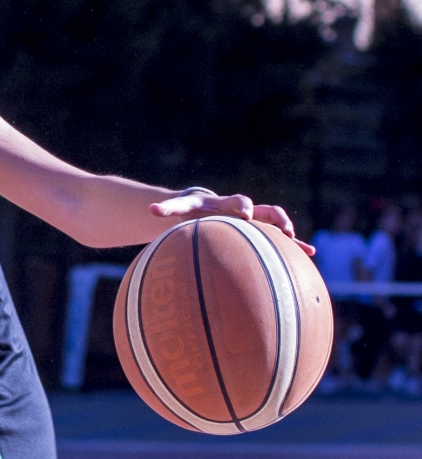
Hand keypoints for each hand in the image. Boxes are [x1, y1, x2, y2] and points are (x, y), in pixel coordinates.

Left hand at [149, 191, 315, 255]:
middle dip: (275, 219)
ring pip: (278, 225)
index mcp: (227, 205)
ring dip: (289, 233)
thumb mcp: (180, 210)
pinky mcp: (261, 235)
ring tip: (301, 245)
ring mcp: (257, 223)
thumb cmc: (191, 211)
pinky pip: (281, 242)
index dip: (243, 205)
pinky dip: (295, 247)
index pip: (236, 201)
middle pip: (267, 210)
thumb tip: (149, 210)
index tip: (247, 214)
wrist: (204, 209)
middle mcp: (246, 211)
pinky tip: (310, 257)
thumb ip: (168, 209)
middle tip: (281, 229)